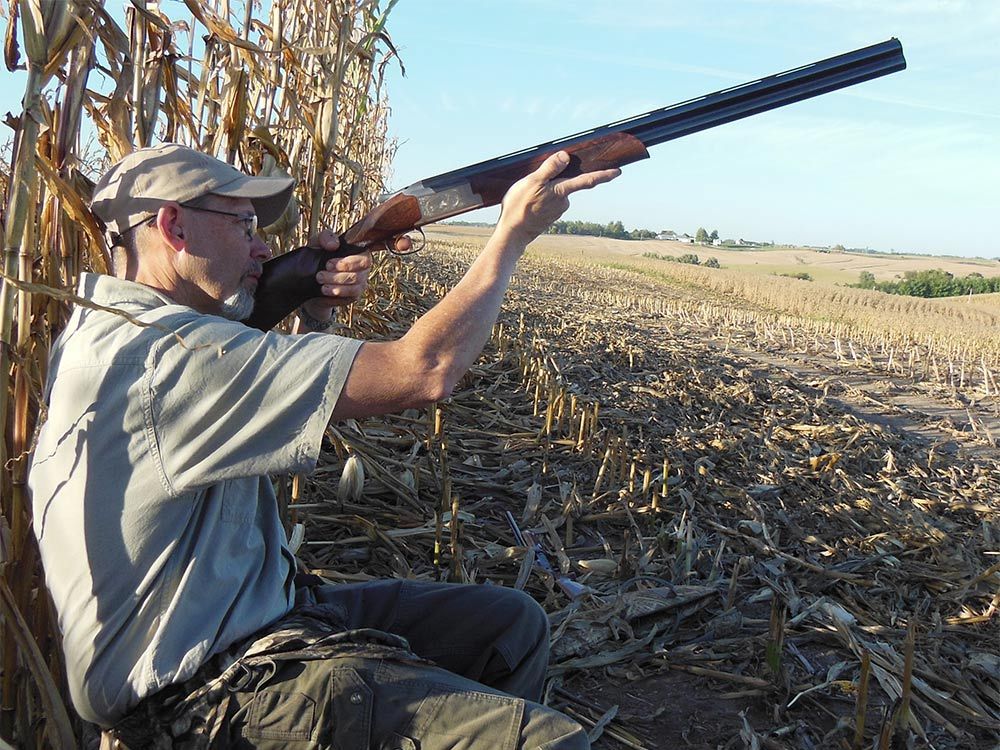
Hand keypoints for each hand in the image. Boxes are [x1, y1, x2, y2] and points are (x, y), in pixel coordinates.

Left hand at [301, 230, 371, 320]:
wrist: (311, 279)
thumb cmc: (319, 255)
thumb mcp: (318, 242)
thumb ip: (326, 237)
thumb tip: (334, 245)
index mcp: (359, 254)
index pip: (365, 260)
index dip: (348, 264)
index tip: (329, 264)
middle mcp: (363, 270)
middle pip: (358, 276)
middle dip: (338, 277)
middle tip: (320, 275)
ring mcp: (360, 284)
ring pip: (354, 288)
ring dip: (336, 287)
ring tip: (321, 284)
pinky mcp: (353, 297)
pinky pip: (349, 298)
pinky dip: (336, 296)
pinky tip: (324, 292)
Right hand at [496, 151, 619, 246]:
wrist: (512, 234)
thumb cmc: (520, 207)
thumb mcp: (532, 182)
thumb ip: (550, 168)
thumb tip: (566, 156)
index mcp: (561, 192)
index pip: (587, 181)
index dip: (603, 175)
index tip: (617, 172)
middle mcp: (563, 203)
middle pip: (566, 185)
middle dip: (557, 181)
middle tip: (536, 184)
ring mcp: (556, 212)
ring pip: (556, 194)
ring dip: (547, 192)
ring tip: (526, 195)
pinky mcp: (549, 218)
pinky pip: (549, 203)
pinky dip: (542, 201)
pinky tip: (528, 203)